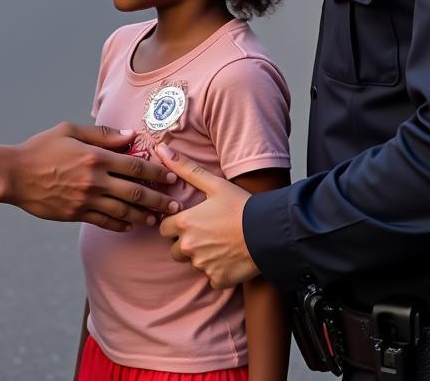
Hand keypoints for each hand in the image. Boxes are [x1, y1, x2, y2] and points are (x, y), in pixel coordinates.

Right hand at [9, 122, 179, 231]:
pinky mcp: (76, 214)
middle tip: (175, 204)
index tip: (171, 177)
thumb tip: (130, 135)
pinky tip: (130, 224)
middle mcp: (94, 181)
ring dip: (143, 215)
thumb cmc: (41, 148)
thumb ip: (102, 134)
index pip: (134, 166)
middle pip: (135, 192)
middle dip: (158, 199)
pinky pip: (104, 222)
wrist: (14, 175)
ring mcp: (85, 200)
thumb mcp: (70, 130)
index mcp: (95, 157)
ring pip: (123, 211)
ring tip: (157, 218)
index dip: (156, 172)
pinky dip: (120, 224)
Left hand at [157, 144, 259, 287]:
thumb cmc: (241, 206)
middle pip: (175, 249)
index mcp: (185, 223)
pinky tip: (230, 258)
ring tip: (220, 243)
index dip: (175, 224)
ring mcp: (202, 265)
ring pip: (193, 263)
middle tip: (207, 233)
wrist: (268, 231)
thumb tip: (160, 150)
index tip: (190, 221)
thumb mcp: (214, 183)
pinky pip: (211, 277)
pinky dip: (218, 270)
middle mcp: (188, 247)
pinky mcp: (217, 279)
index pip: (164, 229)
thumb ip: (185, 168)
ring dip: (202, 256)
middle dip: (185, 243)